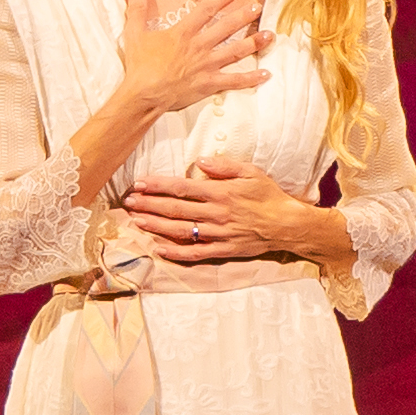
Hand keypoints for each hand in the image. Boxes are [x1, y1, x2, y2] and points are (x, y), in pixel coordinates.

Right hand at [100, 0, 269, 125]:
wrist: (144, 94)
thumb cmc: (139, 66)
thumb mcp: (134, 34)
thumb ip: (136, 10)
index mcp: (183, 33)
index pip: (205, 11)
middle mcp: (199, 46)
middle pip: (226, 28)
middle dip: (243, 16)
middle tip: (257, 7)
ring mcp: (207, 66)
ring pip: (236, 52)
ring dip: (254, 43)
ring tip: (270, 35)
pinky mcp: (210, 84)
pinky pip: (234, 81)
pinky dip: (251, 78)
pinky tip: (265, 74)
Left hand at [119, 159, 339, 267]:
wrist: (288, 225)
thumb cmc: (269, 196)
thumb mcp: (251, 172)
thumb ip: (224, 166)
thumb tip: (200, 160)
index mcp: (221, 193)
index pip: (182, 188)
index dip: (158, 186)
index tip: (139, 183)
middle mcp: (216, 214)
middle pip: (175, 210)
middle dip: (149, 205)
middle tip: (128, 203)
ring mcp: (218, 234)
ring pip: (181, 231)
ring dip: (156, 226)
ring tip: (136, 221)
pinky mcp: (223, 250)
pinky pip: (195, 253)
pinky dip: (176, 252)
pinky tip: (159, 248)